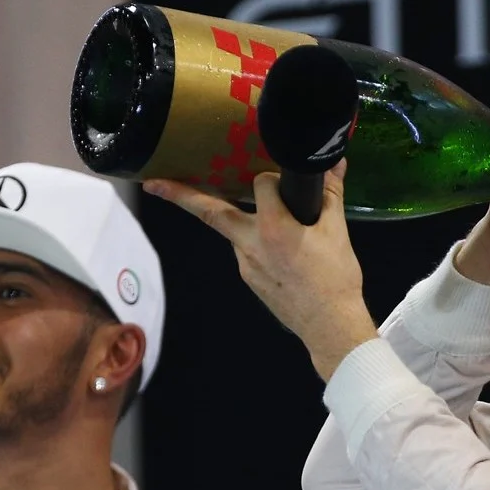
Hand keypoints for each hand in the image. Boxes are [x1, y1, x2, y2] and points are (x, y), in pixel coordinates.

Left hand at [144, 162, 378, 381]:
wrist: (329, 325)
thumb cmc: (335, 278)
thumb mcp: (336, 231)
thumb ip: (330, 194)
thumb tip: (334, 164)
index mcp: (273, 228)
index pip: (260, 184)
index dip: (273, 178)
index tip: (286, 182)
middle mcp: (249, 244)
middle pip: (210, 212)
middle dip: (180, 195)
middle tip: (153, 183)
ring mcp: (244, 264)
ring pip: (231, 229)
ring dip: (233, 215)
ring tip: (247, 205)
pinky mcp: (248, 278)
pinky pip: (244, 249)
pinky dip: (251, 237)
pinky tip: (276, 244)